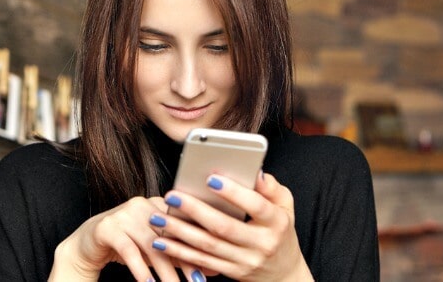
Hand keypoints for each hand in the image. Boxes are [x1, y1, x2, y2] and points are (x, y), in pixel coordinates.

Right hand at [49, 196, 201, 281]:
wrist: (89, 244)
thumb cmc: (129, 244)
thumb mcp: (157, 249)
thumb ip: (182, 254)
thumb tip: (214, 269)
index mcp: (159, 204)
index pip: (184, 223)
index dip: (200, 245)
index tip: (215, 267)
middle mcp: (143, 204)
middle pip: (169, 235)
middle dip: (186, 261)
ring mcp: (124, 214)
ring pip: (151, 245)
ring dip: (164, 271)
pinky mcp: (108, 227)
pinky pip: (128, 250)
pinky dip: (140, 269)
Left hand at [149, 172, 313, 281]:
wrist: (284, 273)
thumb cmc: (280, 230)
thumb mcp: (285, 205)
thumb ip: (271, 187)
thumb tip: (254, 170)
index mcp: (276, 223)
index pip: (256, 206)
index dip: (233, 193)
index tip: (210, 178)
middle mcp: (261, 244)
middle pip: (224, 227)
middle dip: (195, 211)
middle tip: (172, 195)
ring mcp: (245, 261)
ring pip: (208, 246)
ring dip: (179, 232)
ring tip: (157, 218)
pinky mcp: (232, 272)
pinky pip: (202, 262)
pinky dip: (179, 252)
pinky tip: (161, 242)